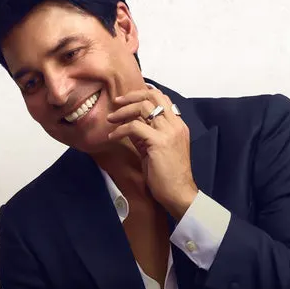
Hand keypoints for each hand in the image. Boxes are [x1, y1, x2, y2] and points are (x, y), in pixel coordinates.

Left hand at [106, 86, 197, 218]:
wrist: (179, 193)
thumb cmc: (168, 176)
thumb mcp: (156, 150)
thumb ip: (146, 134)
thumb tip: (130, 124)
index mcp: (178, 125)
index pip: (162, 98)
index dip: (142, 95)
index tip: (126, 100)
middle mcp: (175, 125)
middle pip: (153, 96)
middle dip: (132, 96)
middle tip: (116, 102)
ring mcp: (168, 132)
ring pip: (143, 107)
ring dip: (123, 111)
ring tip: (111, 119)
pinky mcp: (158, 142)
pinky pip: (134, 127)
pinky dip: (120, 130)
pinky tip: (113, 137)